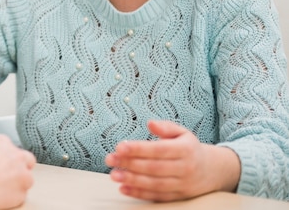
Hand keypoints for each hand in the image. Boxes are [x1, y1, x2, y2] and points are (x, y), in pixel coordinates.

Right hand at [0, 133, 35, 208]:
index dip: (0, 155)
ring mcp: (21, 174)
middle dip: (17, 165)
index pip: (7, 145)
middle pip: (25, 158)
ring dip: (16, 181)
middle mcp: (15, 155)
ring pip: (26, 177)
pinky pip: (20, 195)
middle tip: (3, 173)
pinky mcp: (21, 193)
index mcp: (1, 141)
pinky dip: (11, 196)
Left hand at [105, 120, 239, 201]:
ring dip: (132, 180)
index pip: (159, 150)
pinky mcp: (178, 197)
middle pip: (154, 168)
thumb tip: (150, 124)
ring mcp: (182, 185)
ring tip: (114, 175)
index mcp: (185, 150)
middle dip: (130, 164)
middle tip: (110, 159)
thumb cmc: (189, 147)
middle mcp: (185, 168)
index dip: (139, 149)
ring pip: (155, 184)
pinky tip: (124, 188)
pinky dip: (139, 193)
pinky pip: (157, 197)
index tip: (119, 146)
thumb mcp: (182, 132)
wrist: (212, 171)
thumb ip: (166, 127)